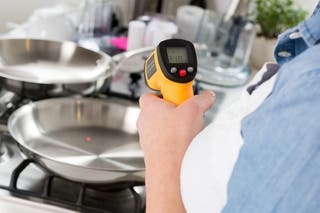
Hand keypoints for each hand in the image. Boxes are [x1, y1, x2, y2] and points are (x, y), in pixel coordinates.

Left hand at [137, 90, 215, 212]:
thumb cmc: (173, 139)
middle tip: (187, 113)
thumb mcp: (194, 110)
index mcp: (149, 108)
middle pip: (160, 111)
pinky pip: (165, 142)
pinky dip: (175, 141)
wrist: (170, 167)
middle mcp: (145, 123)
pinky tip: (185, 144)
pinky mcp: (154, 152)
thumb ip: (202, 99)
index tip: (178, 95)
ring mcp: (148, 139)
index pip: (152, 94)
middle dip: (174, 112)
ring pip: (162, 128)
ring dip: (175, 128)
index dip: (166, 93)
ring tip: (188, 131)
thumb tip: (207, 96)